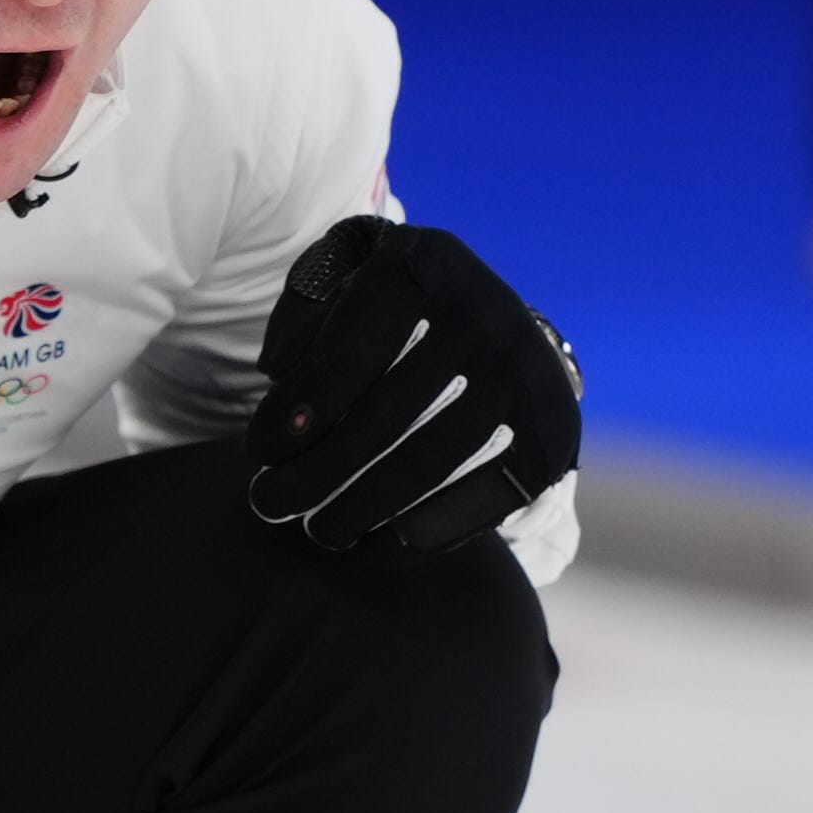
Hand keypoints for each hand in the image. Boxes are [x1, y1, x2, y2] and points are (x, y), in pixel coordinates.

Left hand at [245, 216, 581, 556]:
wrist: (485, 319)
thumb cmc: (381, 305)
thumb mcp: (336, 280)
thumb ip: (301, 318)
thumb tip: (282, 375)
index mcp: (423, 264)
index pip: (348, 356)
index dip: (298, 412)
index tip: (258, 452)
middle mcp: (487, 312)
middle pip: (387, 416)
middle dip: (316, 473)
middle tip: (268, 505)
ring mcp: (527, 372)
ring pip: (432, 460)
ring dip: (363, 510)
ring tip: (317, 532)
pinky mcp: (554, 428)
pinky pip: (489, 494)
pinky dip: (429, 531)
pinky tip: (375, 548)